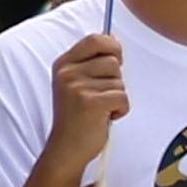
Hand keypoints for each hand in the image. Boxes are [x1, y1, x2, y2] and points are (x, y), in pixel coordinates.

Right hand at [45, 28, 128, 159]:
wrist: (66, 148)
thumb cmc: (77, 117)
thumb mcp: (76, 83)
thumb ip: (92, 62)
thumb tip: (113, 39)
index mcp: (63, 64)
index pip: (96, 39)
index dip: (112, 48)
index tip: (113, 63)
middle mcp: (67, 73)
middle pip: (113, 60)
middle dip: (115, 79)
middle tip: (100, 95)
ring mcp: (76, 87)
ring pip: (120, 81)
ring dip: (117, 97)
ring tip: (101, 108)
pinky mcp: (90, 102)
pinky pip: (122, 97)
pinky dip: (120, 110)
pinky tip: (105, 117)